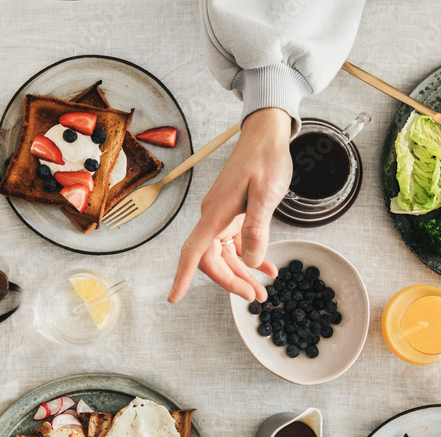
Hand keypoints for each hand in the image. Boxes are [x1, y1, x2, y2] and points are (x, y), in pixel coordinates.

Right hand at [168, 107, 290, 302]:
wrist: (266, 135)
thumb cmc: (266, 158)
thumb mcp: (266, 194)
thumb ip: (257, 228)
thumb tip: (251, 260)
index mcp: (216, 213)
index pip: (193, 251)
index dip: (183, 276)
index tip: (174, 297)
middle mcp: (214, 217)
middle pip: (212, 259)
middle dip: (231, 281)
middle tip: (255, 297)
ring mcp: (223, 215)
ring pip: (226, 254)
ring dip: (242, 273)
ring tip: (263, 291)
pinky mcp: (234, 214)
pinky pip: (237, 243)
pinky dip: (251, 257)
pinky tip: (266, 267)